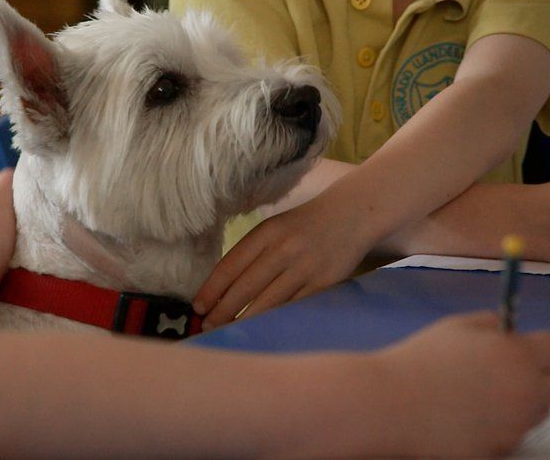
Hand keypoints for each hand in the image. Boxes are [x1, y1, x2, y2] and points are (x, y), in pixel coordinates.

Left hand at [195, 186, 374, 329]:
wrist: (352, 216)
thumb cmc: (304, 226)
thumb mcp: (275, 228)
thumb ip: (252, 253)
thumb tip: (221, 289)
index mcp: (266, 233)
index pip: (230, 265)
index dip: (211, 290)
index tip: (197, 308)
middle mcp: (284, 249)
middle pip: (246, 287)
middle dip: (223, 311)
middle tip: (207, 328)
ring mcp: (305, 267)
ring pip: (268, 303)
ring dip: (245, 322)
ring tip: (228, 334)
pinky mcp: (324, 284)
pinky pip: (294, 309)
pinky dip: (276, 322)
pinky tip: (262, 332)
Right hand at [376, 312, 549, 455]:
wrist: (392, 403)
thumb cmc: (420, 360)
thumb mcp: (456, 326)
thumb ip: (491, 324)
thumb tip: (509, 331)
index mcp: (518, 355)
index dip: (546, 348)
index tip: (529, 350)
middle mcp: (526, 391)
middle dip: (543, 376)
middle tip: (512, 373)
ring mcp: (515, 424)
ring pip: (540, 411)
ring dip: (524, 402)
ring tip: (483, 395)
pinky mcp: (501, 448)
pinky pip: (515, 433)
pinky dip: (501, 425)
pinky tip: (470, 415)